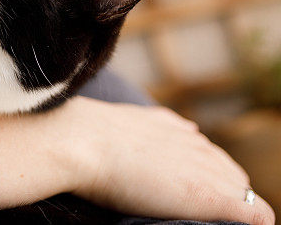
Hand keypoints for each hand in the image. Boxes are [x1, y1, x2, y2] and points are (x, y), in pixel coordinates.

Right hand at [57, 97, 274, 224]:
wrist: (83, 142)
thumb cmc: (93, 134)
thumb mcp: (134, 121)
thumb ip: (163, 127)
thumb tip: (188, 129)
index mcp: (180, 134)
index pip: (214, 161)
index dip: (210, 179)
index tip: (193, 193)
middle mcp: (199, 149)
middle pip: (233, 176)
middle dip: (227, 192)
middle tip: (202, 210)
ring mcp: (206, 172)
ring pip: (242, 192)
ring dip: (236, 205)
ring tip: (217, 218)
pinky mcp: (208, 197)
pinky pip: (253, 213)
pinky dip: (254, 220)